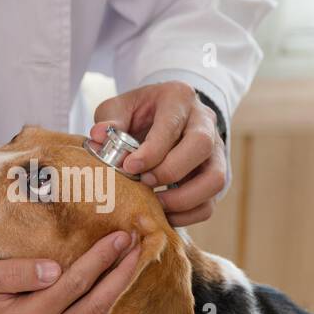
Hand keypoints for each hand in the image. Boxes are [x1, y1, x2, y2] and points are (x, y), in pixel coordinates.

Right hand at [0, 231, 140, 313]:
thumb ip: (12, 271)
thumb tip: (54, 270)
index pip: (74, 283)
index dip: (101, 258)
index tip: (121, 236)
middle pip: (99, 308)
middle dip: (125, 274)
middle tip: (144, 246)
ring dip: (133, 304)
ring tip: (148, 274)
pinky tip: (140, 309)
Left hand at [90, 81, 224, 225]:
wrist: (165, 118)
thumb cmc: (140, 113)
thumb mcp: (121, 107)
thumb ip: (110, 119)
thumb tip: (98, 136)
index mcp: (179, 98)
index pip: (172, 125)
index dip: (151, 151)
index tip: (129, 167)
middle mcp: (205, 122)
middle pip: (201, 146)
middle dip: (170, 171)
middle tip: (144, 182)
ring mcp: (215, 151)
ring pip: (215, 179)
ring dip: (183, 198)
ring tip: (155, 203)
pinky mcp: (214, 177)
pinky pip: (209, 204)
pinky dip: (186, 215)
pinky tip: (161, 213)